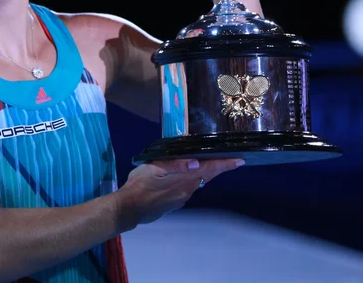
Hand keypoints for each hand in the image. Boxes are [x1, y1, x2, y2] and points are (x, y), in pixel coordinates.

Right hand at [117, 158, 243, 226]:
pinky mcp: (174, 202)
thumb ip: (175, 165)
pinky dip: (195, 177)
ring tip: (213, 162)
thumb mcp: (154, 169)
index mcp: (184, 180)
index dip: (225, 164)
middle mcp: (187, 190)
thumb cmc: (139, 185)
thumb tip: (195, 162)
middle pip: (208, 176)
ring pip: (199, 181)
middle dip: (220, 167)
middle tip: (233, 159)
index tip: (240, 161)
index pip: (209, 169)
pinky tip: (190, 173)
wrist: (129, 209)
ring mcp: (181, 198)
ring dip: (208, 172)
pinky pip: (190, 186)